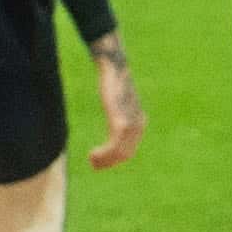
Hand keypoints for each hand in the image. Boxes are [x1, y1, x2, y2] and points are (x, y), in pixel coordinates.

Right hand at [86, 37, 141, 172]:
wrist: (115, 67)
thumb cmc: (113, 82)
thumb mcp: (119, 101)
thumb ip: (119, 113)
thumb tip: (115, 123)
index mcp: (139, 122)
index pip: (129, 150)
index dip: (114, 160)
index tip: (99, 161)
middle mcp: (138, 125)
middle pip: (125, 154)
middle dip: (108, 162)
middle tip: (93, 164)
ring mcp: (131, 124)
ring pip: (119, 153)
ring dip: (104, 160)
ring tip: (91, 160)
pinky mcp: (120, 121)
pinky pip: (114, 145)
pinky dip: (104, 154)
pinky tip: (93, 154)